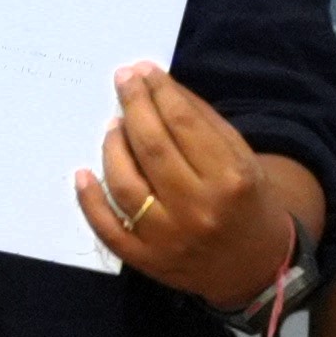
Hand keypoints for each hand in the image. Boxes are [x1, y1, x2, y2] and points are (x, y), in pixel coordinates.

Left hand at [74, 64, 298, 309]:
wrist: (253, 266)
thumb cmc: (246, 201)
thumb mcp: (241, 157)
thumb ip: (202, 121)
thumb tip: (158, 85)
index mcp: (229, 178)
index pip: (184, 124)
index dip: (160, 92)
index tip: (143, 70)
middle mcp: (198, 208)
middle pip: (152, 147)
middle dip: (133, 106)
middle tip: (122, 80)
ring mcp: (169, 238)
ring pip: (125, 184)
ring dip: (112, 146)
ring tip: (113, 125)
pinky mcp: (147, 260)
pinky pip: (108, 229)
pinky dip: (89, 200)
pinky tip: (82, 173)